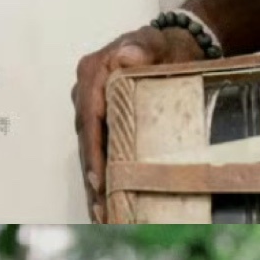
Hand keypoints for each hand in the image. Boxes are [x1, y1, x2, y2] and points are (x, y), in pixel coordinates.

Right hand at [74, 24, 217, 219]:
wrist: (174, 48)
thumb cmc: (164, 46)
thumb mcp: (155, 43)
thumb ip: (141, 47)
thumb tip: (126, 55)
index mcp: (92, 73)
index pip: (89, 117)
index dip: (93, 150)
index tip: (99, 179)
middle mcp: (86, 93)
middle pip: (86, 140)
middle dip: (91, 177)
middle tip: (101, 209)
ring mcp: (92, 109)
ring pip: (90, 151)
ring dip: (94, 185)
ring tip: (101, 216)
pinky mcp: (102, 122)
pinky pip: (98, 152)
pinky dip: (101, 177)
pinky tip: (105, 205)